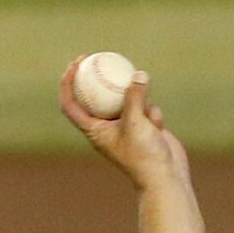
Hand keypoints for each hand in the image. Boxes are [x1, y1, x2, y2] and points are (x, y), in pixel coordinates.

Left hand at [59, 57, 188, 189]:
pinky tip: (158, 127)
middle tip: (101, 56)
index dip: (68, 83)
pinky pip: (147, 107)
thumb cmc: (144, 155)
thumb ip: (134, 97)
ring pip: (129, 98)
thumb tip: (138, 75)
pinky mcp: (143, 124)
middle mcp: (107, 127)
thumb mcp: (136, 122)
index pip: (71, 104)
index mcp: (94, 130)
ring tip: (146, 117)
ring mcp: (126, 125)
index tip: (75, 63)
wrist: (165, 176)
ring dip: (140, 101)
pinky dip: (153, 113)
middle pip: (97, 96)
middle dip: (98, 76)